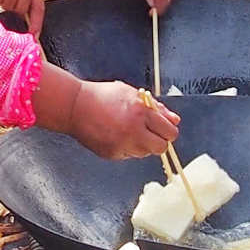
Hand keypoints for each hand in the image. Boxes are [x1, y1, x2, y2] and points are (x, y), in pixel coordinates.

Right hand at [37, 71, 179, 158]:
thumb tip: (175, 120)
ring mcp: (122, 144)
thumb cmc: (102, 96)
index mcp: (141, 113)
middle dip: (159, 141)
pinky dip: (127, 147)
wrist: (74, 106)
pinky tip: (115, 135)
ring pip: (145, 153)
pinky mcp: (112, 154)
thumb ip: (156, 108)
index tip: (163, 128)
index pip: (170, 132)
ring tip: (127, 130)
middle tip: (150, 133)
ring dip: (142, 144)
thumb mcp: (132, 94)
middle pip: (161, 148)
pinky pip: (129, 155)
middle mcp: (134, 131)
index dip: (168, 130)